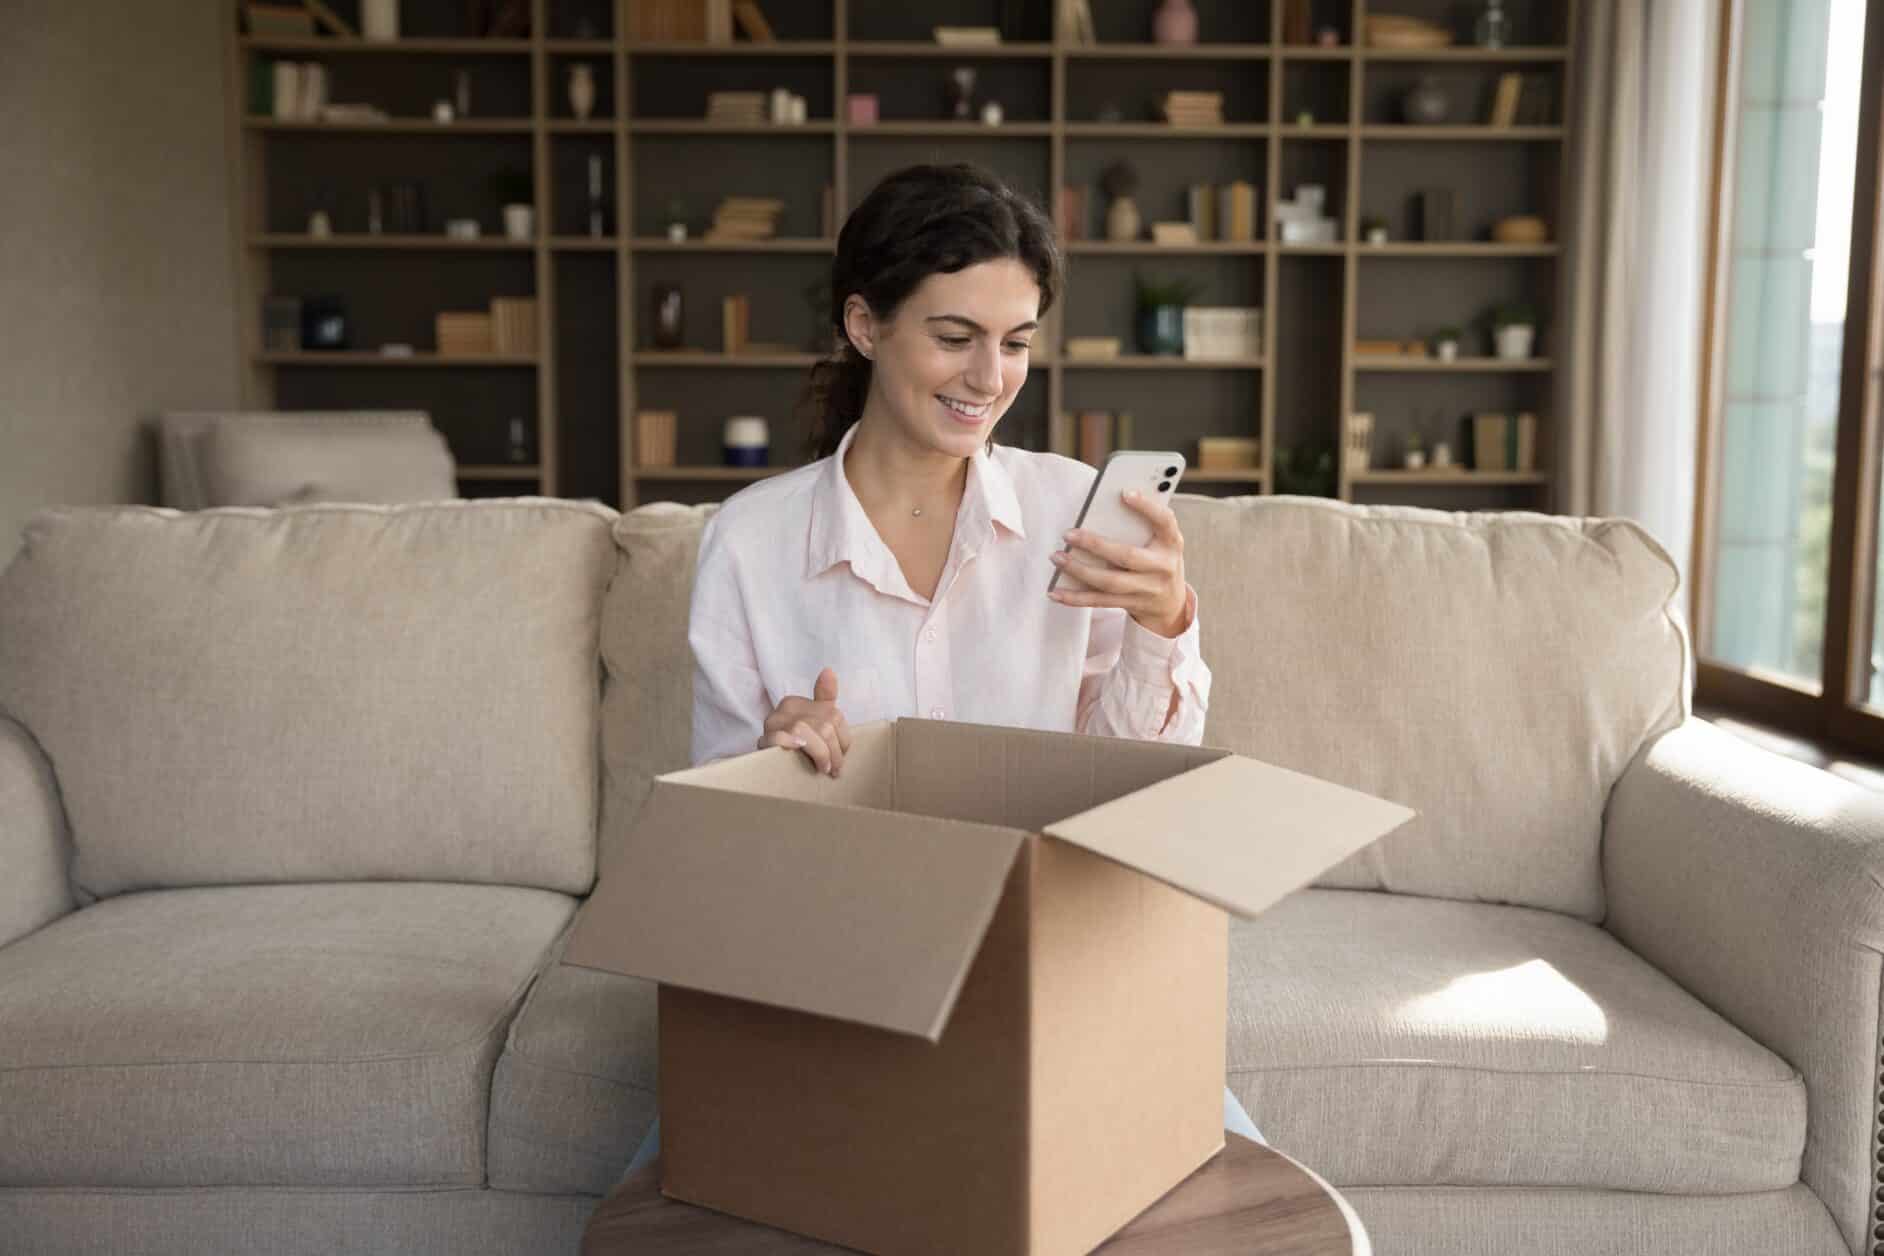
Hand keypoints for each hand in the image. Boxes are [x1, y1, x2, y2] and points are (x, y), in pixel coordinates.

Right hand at [758, 667, 852, 776]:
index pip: (834, 716)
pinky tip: (800, 754)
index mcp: (797, 703)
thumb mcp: (813, 723)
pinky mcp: (763, 742)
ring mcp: (772, 725)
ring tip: (823, 769)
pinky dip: (792, 745)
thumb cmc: (794, 747)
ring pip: (805, 731)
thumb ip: (825, 699)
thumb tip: (828, 670)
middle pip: (823, 726)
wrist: (765, 768)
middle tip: (835, 770)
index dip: (843, 740)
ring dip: (821, 754)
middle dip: (834, 752)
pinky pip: (779, 738)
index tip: (841, 756)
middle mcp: (785, 710)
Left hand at [1048, 490, 1190, 637]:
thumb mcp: (1162, 540)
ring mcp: (1147, 590)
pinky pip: (1099, 602)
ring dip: (1079, 570)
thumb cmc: (1159, 559)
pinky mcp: (1130, 604)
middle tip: (1068, 534)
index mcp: (1171, 543)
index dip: (1147, 507)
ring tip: (1057, 557)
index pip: (1164, 520)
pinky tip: (1055, 592)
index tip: (1125, 493)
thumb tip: (1104, 508)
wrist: (1171, 603)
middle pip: (1127, 556)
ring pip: (1109, 582)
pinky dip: (1075, 598)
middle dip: (1095, 545)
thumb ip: (1142, 524)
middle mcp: (1162, 567)